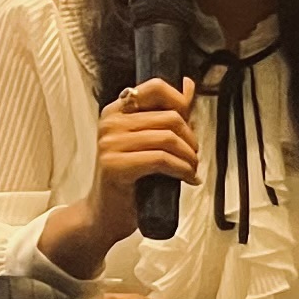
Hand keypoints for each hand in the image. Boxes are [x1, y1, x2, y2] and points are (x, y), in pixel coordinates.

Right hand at [46, 79, 197, 274]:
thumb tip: (189, 85)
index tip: (189, 124)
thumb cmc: (130, 179)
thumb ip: (167, 114)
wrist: (106, 213)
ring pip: (169, 138)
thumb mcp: (149, 141)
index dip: (181, 102)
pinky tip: (187, 179)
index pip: (155, 87)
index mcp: (116, 111)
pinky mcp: (115, 165)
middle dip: (191, 139)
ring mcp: (109, 144)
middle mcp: (110, 123)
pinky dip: (182, 170)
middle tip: (192, 157)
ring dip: (189, 157)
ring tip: (190, 169)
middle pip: (170, 117)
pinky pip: (161, 159)